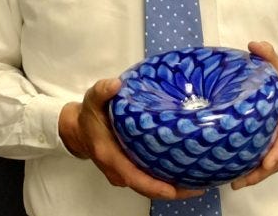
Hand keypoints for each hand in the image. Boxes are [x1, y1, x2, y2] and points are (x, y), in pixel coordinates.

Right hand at [59, 78, 204, 200]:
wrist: (77, 130)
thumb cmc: (89, 115)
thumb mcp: (92, 99)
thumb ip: (103, 91)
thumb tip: (116, 84)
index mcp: (111, 156)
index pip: (135, 178)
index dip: (155, 186)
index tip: (175, 189)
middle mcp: (118, 170)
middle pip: (147, 188)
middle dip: (173, 191)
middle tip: (200, 187)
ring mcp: (124, 173)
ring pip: (150, 185)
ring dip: (173, 187)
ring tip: (200, 180)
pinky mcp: (130, 170)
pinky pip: (149, 179)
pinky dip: (166, 179)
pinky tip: (185, 171)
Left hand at [230, 40, 277, 189]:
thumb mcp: (276, 64)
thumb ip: (268, 53)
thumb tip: (254, 44)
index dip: (277, 152)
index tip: (266, 162)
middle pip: (276, 159)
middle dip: (261, 172)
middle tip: (240, 181)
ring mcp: (274, 141)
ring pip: (268, 164)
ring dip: (254, 176)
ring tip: (234, 183)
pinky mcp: (265, 144)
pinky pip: (261, 160)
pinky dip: (251, 170)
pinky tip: (233, 175)